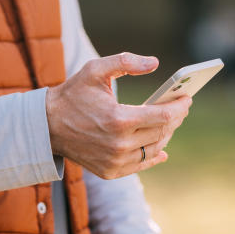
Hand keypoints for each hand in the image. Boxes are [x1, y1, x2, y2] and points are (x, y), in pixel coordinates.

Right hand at [45, 52, 191, 178]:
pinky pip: (141, 164)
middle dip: (175, 118)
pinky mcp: (110, 171)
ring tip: (170, 122)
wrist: (47, 126)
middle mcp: (119, 144)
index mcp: (119, 119)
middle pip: (162, 132)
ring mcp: (115, 161)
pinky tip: (161, 148)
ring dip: (166, 135)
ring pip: (154, 149)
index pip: (163, 115)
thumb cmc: (73, 95)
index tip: (188, 98)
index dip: (180, 106)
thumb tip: (155, 63)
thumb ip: (126, 62)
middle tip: (180, 107)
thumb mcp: (95, 70)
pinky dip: (153, 156)